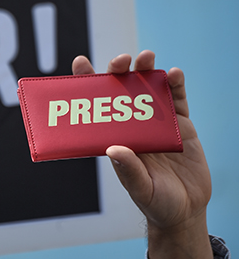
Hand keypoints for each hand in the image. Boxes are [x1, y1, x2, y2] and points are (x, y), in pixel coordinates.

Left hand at [72, 50, 212, 258]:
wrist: (186, 209)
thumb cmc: (155, 201)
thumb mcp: (140, 189)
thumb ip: (129, 170)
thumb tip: (114, 149)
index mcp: (114, 136)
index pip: (95, 105)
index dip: (86, 82)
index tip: (80, 62)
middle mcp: (132, 125)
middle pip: (120, 90)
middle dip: (118, 71)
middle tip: (121, 61)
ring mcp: (156, 122)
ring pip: (148, 89)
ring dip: (146, 70)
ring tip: (146, 58)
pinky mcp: (180, 124)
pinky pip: (177, 100)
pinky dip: (175, 85)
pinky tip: (174, 73)